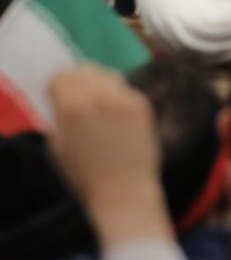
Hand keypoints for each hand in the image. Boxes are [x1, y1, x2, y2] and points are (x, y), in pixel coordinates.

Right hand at [47, 65, 169, 246]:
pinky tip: (117, 117)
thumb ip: (59, 115)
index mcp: (72, 105)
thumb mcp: (57, 146)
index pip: (61, 75)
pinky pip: (126, 90)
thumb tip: (63, 98)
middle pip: (85, 69)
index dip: (57, 87)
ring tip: (99, 107)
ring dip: (100, 85)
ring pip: (109, 75)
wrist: (124, 190)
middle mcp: (100, 95)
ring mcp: (125, 98)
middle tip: (78, 100)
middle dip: (78, 81)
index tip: (58, 99)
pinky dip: (118, 97)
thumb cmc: (84, 175)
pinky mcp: (144, 105)